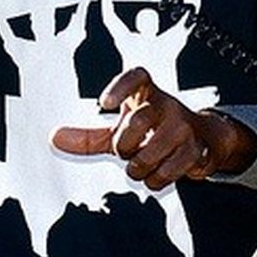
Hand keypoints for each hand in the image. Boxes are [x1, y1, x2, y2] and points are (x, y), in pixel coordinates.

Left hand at [50, 67, 256, 189]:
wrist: (202, 140)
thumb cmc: (153, 131)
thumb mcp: (120, 130)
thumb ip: (88, 135)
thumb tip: (54, 138)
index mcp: (145, 92)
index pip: (136, 77)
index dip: (120, 87)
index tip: (104, 104)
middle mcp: (166, 104)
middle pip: (139, 120)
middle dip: (124, 145)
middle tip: (125, 153)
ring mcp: (184, 126)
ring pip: (152, 150)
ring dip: (138, 168)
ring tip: (139, 167)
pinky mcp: (196, 149)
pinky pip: (170, 170)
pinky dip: (156, 179)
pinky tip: (157, 174)